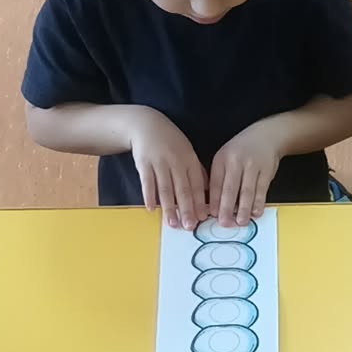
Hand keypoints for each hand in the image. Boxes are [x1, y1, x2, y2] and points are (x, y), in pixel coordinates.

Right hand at [128, 108, 207, 228]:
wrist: (146, 124)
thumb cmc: (170, 142)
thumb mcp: (187, 152)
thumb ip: (196, 171)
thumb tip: (208, 193)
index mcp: (189, 159)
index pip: (197, 184)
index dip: (200, 202)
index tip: (203, 218)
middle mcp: (176, 161)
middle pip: (182, 189)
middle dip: (186, 209)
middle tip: (190, 226)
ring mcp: (159, 162)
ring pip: (165, 188)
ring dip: (169, 207)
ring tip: (172, 223)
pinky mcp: (143, 163)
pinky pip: (147, 182)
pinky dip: (149, 196)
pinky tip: (151, 209)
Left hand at [207, 117, 285, 225]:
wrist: (267, 136)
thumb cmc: (242, 151)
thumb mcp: (226, 158)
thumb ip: (219, 178)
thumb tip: (214, 205)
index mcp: (222, 159)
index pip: (216, 183)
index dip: (214, 200)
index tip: (212, 215)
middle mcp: (236, 161)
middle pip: (230, 188)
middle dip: (227, 208)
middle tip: (224, 223)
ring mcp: (252, 166)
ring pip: (247, 191)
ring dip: (244, 208)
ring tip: (241, 222)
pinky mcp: (266, 170)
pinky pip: (262, 189)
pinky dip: (259, 203)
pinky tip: (256, 212)